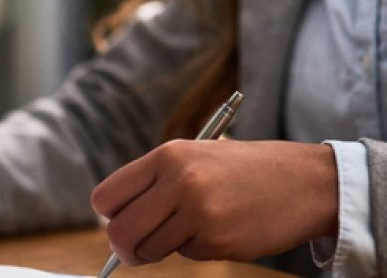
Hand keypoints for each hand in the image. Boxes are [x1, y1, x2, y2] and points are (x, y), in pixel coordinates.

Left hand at [91, 140, 337, 265]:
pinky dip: (199, 249)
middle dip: (124, 248)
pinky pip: (188, 255)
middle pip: (120, 231)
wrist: (305, 181)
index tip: (121, 222)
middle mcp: (178, 181)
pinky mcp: (218, 239)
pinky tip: (223, 228)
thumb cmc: (243, 170)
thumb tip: (118, 223)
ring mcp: (198, 212)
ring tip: (194, 228)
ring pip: (151, 248)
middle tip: (135, 252)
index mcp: (166, 156)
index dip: (110, 216)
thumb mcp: (194, 158)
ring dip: (164, 248)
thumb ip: (155, 184)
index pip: (106, 197)